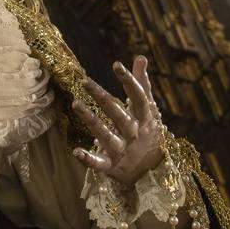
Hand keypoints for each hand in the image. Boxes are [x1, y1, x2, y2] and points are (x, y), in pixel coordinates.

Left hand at [72, 55, 165, 185]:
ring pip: (106, 135)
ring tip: (75, 103)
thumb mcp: (148, 109)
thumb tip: (140, 57)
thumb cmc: (147, 132)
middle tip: (85, 81)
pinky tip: (75, 151)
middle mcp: (134, 133)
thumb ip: (142, 84)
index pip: (138, 97)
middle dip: (102, 98)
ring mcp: (123, 150)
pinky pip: (99, 163)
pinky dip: (88, 159)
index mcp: (144, 118)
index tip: (116, 65)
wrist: (154, 171)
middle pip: (118, 114)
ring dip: (91, 120)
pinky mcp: (112, 166)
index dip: (128, 81)